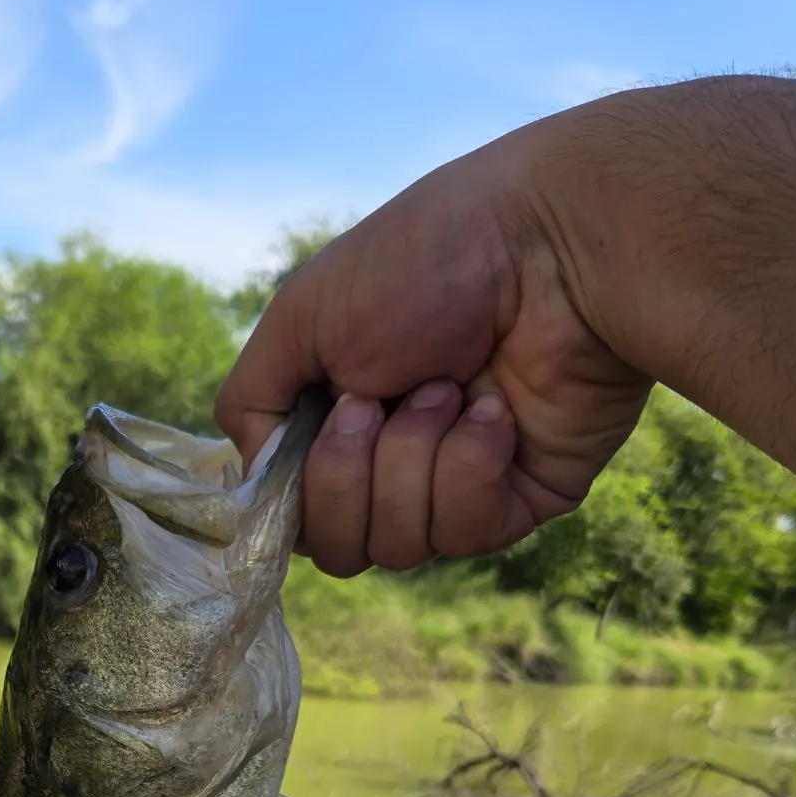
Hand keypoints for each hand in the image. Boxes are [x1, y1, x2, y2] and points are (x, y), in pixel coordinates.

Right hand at [215, 132, 651, 576]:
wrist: (546, 247)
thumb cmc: (420, 264)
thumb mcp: (299, 317)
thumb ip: (250, 404)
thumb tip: (258, 485)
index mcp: (333, 423)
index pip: (290, 514)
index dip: (298, 486)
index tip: (327, 412)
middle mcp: (388, 464)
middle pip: (335, 548)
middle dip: (348, 472)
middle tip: (381, 396)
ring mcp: (453, 486)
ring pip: (396, 547)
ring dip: (411, 457)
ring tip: (449, 388)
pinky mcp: (519, 501)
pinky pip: (464, 532)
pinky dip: (469, 464)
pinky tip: (494, 409)